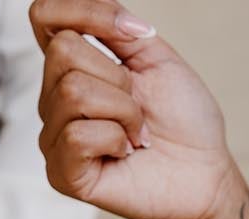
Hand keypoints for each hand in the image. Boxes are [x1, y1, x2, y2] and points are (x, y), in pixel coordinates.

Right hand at [30, 0, 237, 218]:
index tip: (131, 33)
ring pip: (72, 91)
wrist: (205, 170)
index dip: (84, 13)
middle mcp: (55, 99)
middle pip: (63, 51)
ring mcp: (54, 137)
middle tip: (138, 107)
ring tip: (136, 132)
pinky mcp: (62, 173)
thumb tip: (106, 17)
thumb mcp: (155, 58)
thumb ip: (117, 28)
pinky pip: (78, 135)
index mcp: (73, 67)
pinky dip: (116, 140)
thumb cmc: (183, 119)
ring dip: (124, 111)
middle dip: (119, 77)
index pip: (43, 17)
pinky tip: (125, 153)